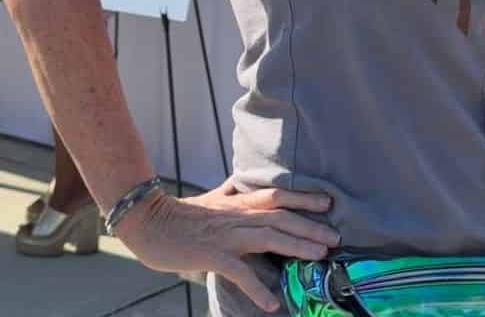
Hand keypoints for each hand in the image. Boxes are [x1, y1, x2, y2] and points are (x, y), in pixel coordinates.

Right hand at [116, 179, 338, 311]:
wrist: (149, 222)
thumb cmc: (182, 214)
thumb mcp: (212, 198)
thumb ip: (232, 191)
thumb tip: (244, 181)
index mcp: (239, 202)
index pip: (278, 196)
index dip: (304, 198)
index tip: (329, 203)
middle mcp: (238, 215)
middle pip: (281, 217)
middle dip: (310, 226)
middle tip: (336, 237)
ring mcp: (226, 234)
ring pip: (268, 237)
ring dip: (296, 247)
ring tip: (320, 257)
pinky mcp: (212, 254)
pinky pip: (239, 272)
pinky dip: (257, 288)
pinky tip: (272, 303)